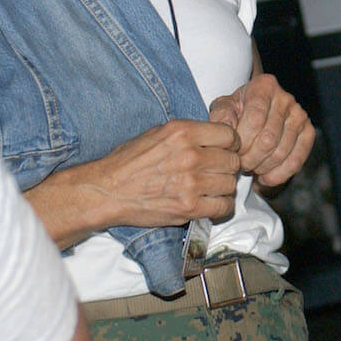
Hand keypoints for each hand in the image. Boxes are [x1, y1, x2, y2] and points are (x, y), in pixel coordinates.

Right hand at [27, 118, 241, 244]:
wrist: (108, 191)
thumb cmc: (129, 161)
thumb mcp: (159, 132)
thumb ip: (189, 133)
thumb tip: (213, 137)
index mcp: (184, 132)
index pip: (229, 135)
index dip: (230, 144)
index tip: (224, 150)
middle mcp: (191, 155)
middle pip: (233, 161)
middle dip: (227, 166)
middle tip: (216, 172)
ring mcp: (191, 183)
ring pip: (230, 184)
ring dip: (224, 188)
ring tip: (212, 189)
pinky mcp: (188, 207)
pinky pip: (223, 207)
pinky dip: (221, 208)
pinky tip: (211, 204)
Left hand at [209, 74, 313, 187]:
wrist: (255, 110)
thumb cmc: (237, 110)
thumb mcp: (223, 108)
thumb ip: (222, 117)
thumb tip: (228, 131)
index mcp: (264, 86)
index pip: (255, 120)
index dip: (242, 142)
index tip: (232, 152)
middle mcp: (285, 98)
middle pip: (268, 139)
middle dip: (250, 158)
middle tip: (240, 164)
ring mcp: (299, 115)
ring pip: (281, 152)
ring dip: (262, 168)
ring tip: (251, 168)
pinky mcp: (308, 131)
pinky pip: (297, 160)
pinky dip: (280, 174)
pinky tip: (266, 178)